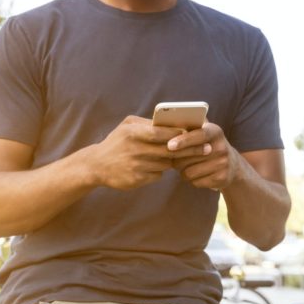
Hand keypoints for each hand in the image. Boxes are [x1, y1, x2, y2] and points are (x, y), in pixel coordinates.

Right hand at [89, 115, 209, 189]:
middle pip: (170, 150)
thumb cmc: (116, 142)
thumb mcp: (127, 126)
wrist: (96, 165)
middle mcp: (135, 150)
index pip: (163, 133)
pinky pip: (157, 175)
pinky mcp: (136, 180)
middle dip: (190, 150)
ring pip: (166, 164)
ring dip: (174, 161)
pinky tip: (155, 167)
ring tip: (182, 157)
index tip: (197, 134)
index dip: (181, 135)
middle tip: (207, 149)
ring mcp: (136, 166)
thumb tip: (173, 123)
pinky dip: (159, 171)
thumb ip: (148, 124)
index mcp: (133, 133)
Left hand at [168, 123, 241, 190]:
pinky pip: (195, 182)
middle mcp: (221, 147)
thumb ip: (190, 125)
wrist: (232, 165)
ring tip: (186, 166)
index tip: (169, 146)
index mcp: (215, 132)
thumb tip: (167, 120)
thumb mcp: (204, 131)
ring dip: (182, 171)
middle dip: (176, 159)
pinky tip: (196, 174)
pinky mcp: (222, 178)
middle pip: (188, 157)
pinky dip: (191, 180)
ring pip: (189, 172)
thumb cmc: (208, 145)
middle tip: (173, 158)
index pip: (198, 135)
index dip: (183, 141)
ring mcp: (223, 164)